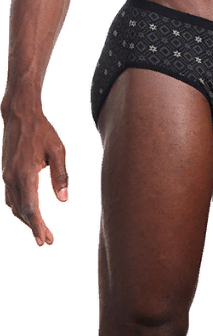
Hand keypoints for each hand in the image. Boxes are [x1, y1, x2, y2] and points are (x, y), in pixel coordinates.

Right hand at [2, 109, 67, 245]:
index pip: (31, 208)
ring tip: (40, 230)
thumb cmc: (42, 131)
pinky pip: (11, 196)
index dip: (38, 226)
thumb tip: (63, 200)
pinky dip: (20, 207)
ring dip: (26, 219)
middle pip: (22, 211)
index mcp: (25, 173)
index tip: (45, 240)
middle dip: (34, 228)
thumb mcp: (57, 150)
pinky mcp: (6, 172)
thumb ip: (60, 175)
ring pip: (14, 205)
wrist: (19, 115)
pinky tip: (28, 212)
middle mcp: (12, 177)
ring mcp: (6, 175)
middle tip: (48, 241)